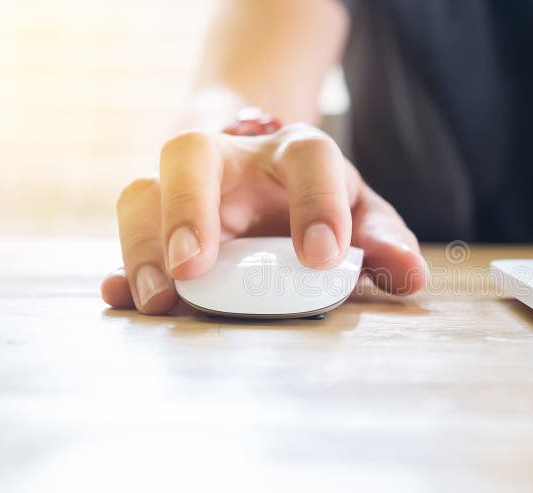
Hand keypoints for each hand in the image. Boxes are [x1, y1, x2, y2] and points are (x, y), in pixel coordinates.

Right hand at [100, 124, 427, 313]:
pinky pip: (129, 233)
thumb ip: (382, 242)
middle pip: (194, 155)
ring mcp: (186, 187)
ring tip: (160, 296)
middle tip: (194, 265)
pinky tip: (121, 297)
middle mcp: (232, 160)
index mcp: (296, 154)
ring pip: (144, 190)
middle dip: (191, 208)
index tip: (322, 257)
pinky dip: (123, 266)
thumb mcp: (358, 215)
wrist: (264, 171)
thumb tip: (411, 276)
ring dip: (145, 243)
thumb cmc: (318, 199)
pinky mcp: (158, 218)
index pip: (309, 158)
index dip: (318, 203)